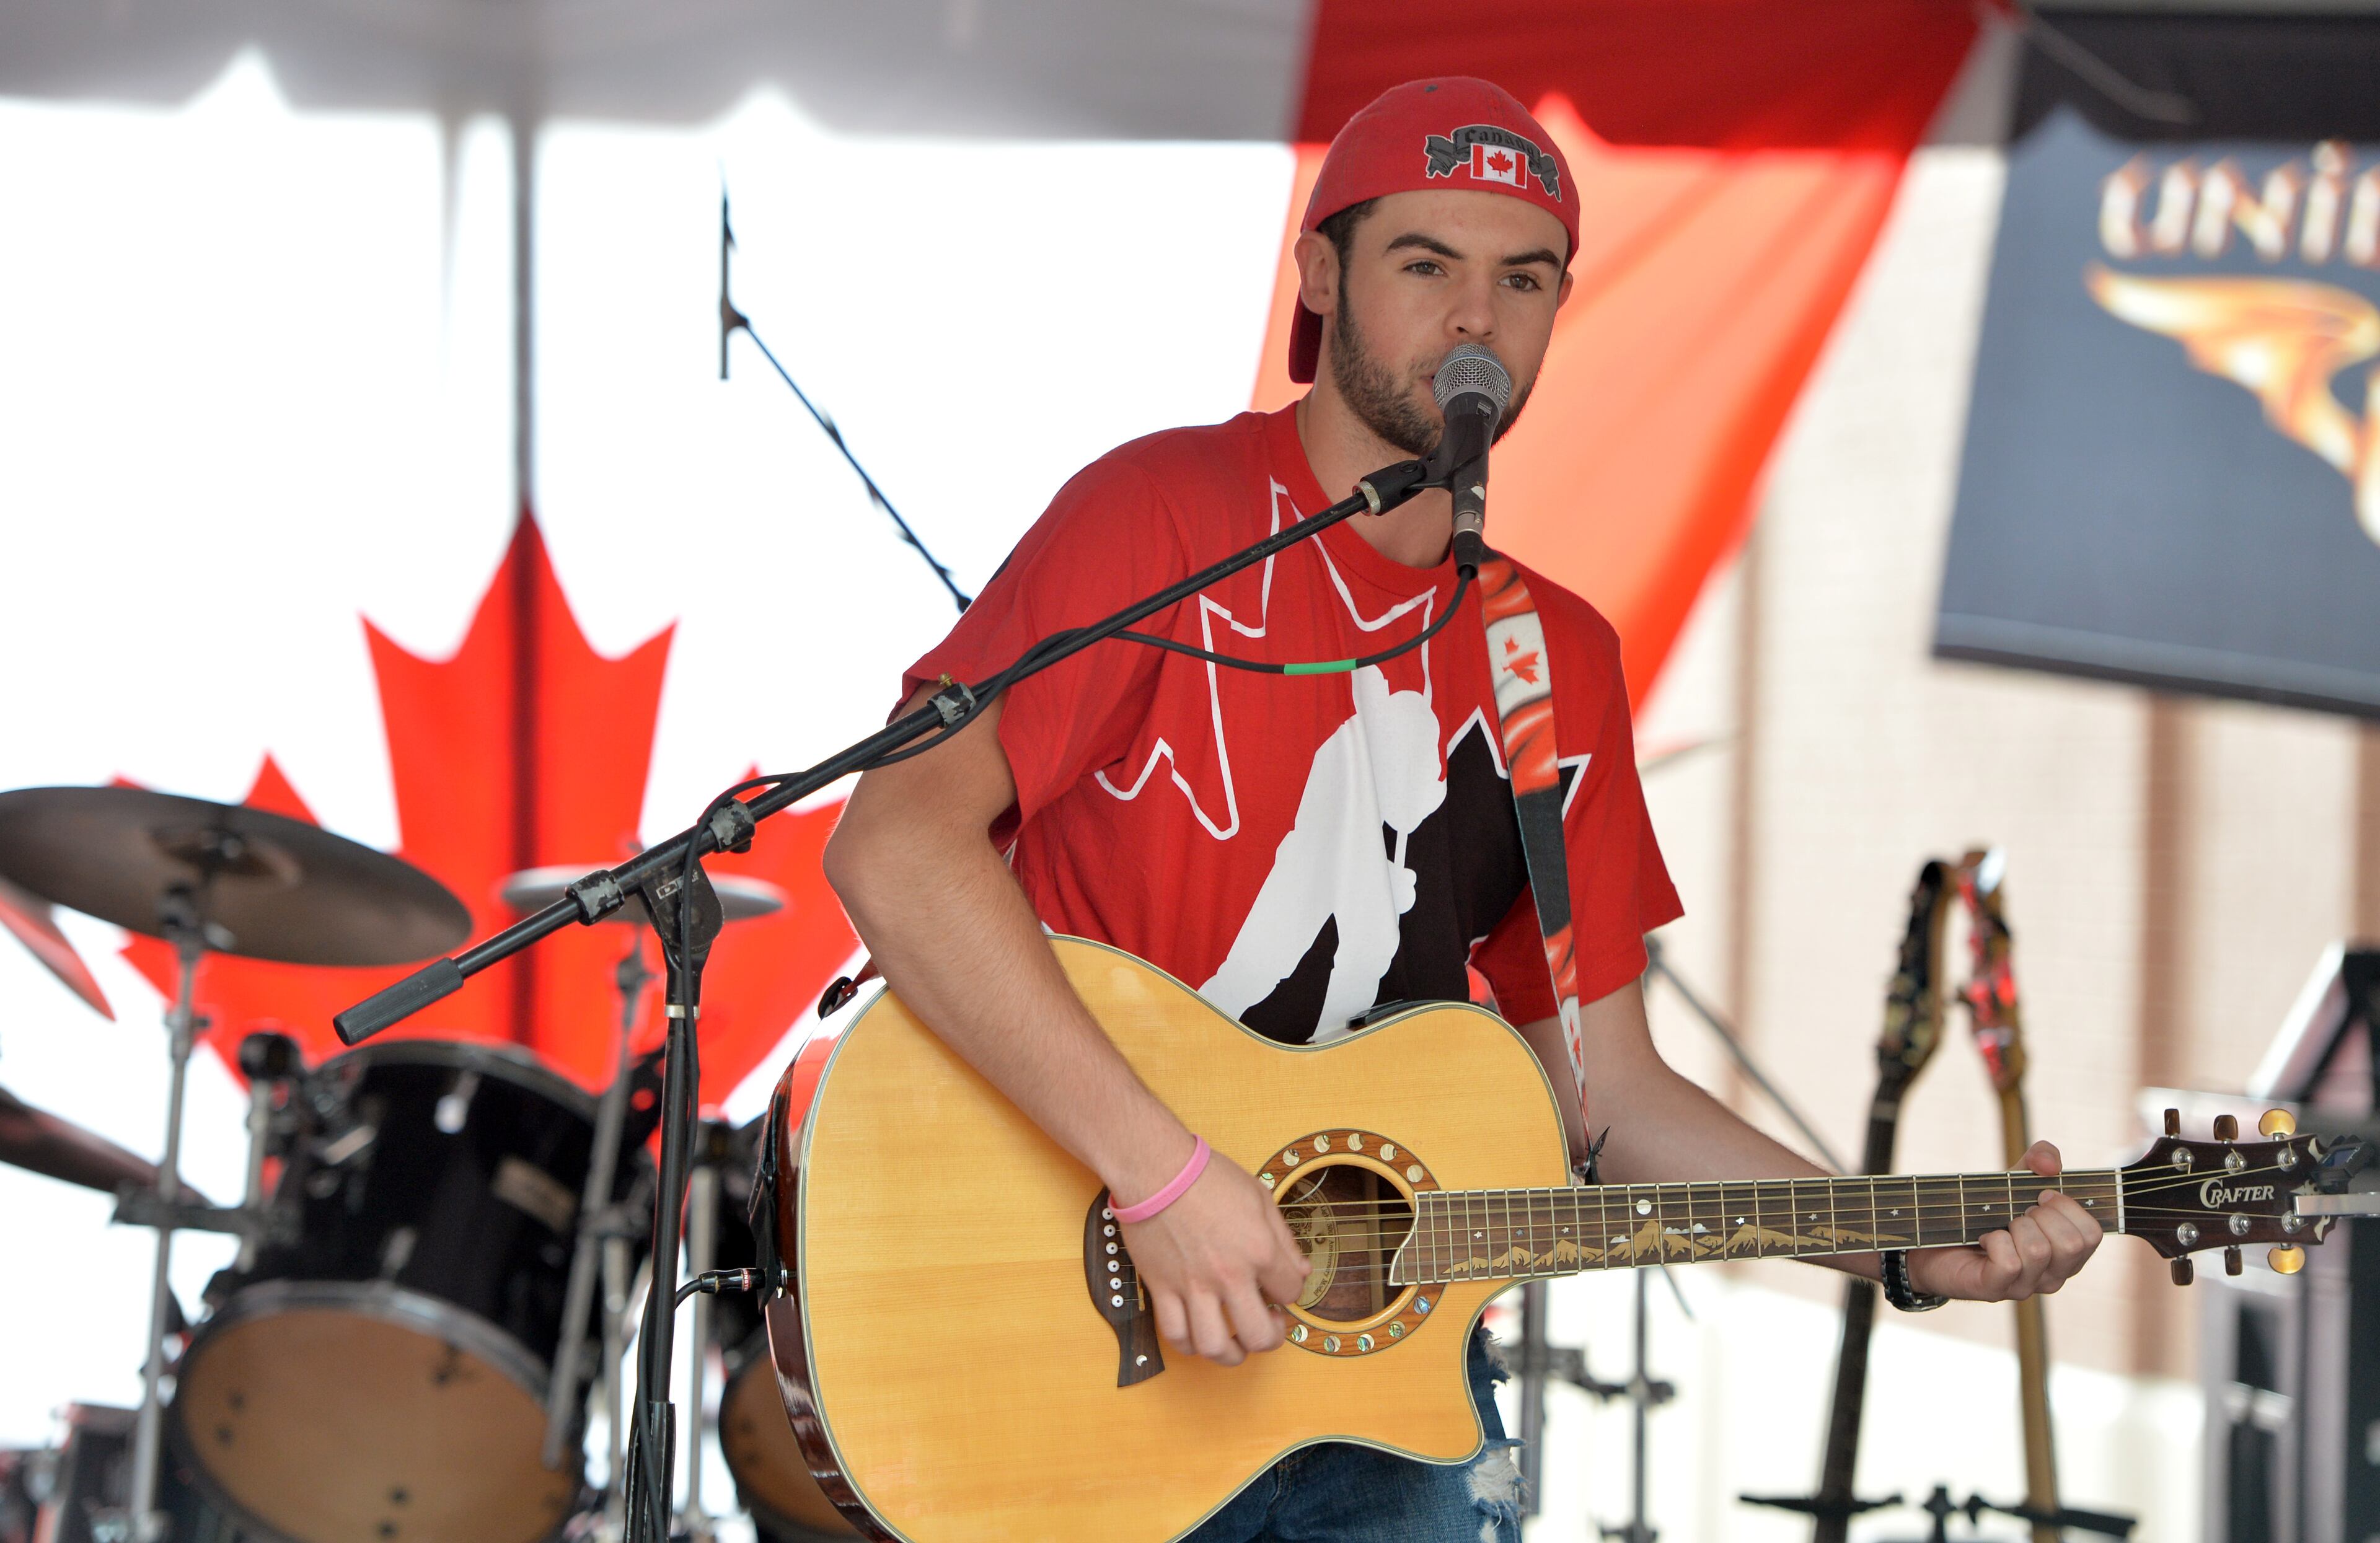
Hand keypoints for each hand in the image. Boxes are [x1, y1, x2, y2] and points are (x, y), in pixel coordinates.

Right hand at [1118, 1153, 1311, 1365]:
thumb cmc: (1207, 1177)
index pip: (1290, 1293)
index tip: (1280, 1288)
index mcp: (1259, 1250)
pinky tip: (1198, 1335)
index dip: (1290, 1293)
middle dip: (1270, 1339)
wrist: (1156, 1169)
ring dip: (1230, 1354)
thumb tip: (1301, 1271)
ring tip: (1234, 1344)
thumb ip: (1284, 1239)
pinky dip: (1189, 1344)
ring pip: (1214, 1346)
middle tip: (1267, 1327)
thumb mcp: (1260, 1198)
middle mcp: (1228, 1275)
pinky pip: (1175, 1334)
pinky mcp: (1162, 1288)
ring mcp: (1193, 1286)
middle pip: (1258, 1335)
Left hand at [1906, 1140, 2104, 1301]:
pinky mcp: (1995, 1290)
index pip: (2093, 1234)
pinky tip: (1984, 1239)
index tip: (2041, 1195)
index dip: (2068, 1206)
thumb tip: (2049, 1164)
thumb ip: (2040, 1159)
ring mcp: (2026, 1287)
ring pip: (2039, 1250)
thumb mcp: (2016, 1179)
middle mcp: (2054, 1275)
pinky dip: (1994, 1241)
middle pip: (2072, 1243)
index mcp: (2068, 1253)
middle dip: (2042, 1214)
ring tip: (2000, 1226)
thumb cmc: (1985, 1210)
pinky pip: (2009, 1263)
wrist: (1934, 1233)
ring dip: (2015, 1226)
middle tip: (2018, 1212)